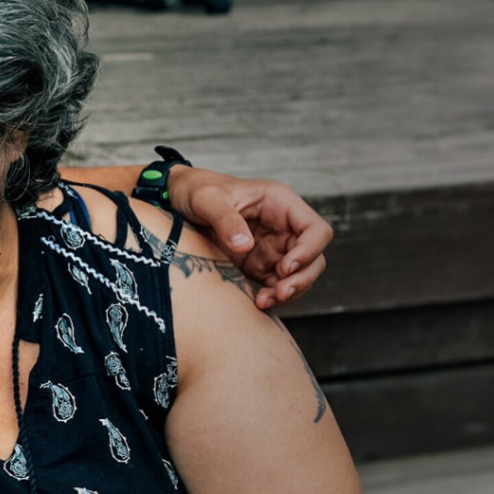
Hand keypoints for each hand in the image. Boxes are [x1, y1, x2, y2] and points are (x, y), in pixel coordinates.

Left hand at [165, 167, 331, 308]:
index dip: (309, 250)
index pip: (316, 230)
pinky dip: (273, 297)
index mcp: (280, 204)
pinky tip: (257, 303)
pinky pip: (278, 286)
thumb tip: (245, 246)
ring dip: (289, 292)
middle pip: (314, 257)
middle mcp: (284, 227)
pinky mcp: (260, 265)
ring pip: (300, 275)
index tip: (285, 267)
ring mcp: (274, 248)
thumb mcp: (206, 199)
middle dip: (302, 278)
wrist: (177, 202)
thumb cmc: (196, 190)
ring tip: (264, 301)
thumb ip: (225, 220)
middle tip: (279, 293)